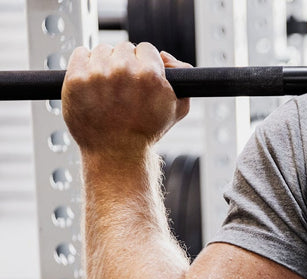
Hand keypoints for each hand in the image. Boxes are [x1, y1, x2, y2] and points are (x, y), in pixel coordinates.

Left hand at [62, 42, 190, 157]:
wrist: (117, 153)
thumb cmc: (147, 132)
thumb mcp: (177, 108)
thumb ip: (182, 77)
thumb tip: (165, 57)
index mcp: (150, 74)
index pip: (146, 49)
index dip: (145, 63)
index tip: (140, 78)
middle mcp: (123, 70)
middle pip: (124, 48)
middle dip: (125, 63)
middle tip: (124, 86)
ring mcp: (97, 74)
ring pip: (102, 50)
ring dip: (104, 63)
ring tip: (108, 88)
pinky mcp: (75, 79)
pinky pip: (79, 53)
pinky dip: (84, 63)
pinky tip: (92, 83)